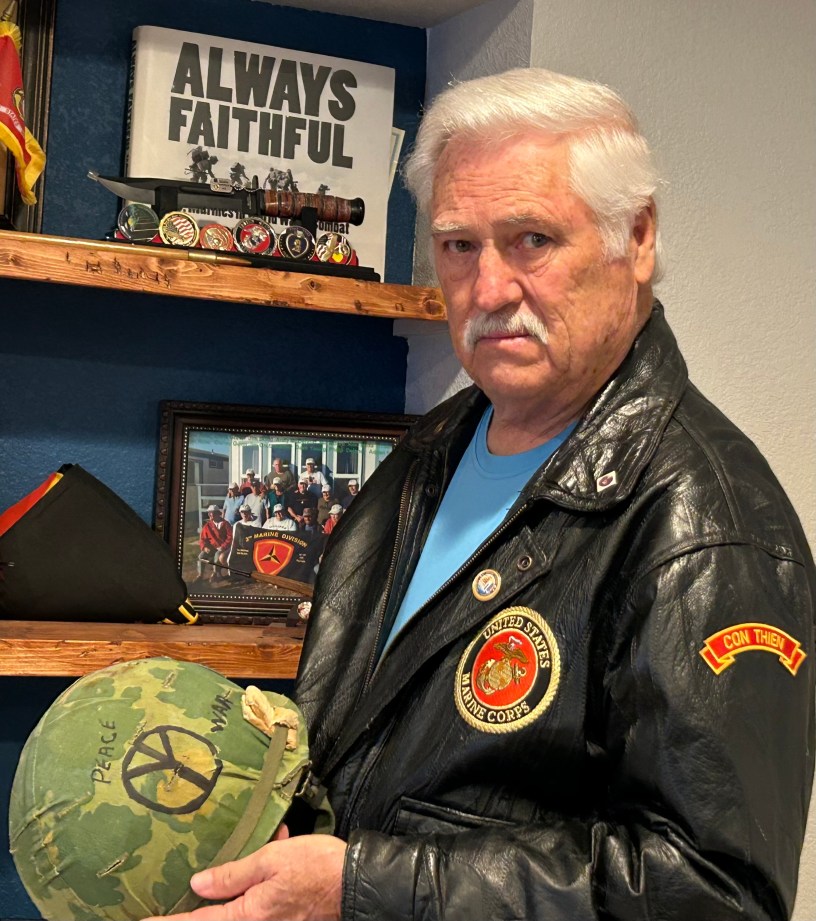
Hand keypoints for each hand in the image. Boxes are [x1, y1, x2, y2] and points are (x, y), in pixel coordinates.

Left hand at [142, 826, 345, 920]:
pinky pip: (260, 900)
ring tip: (255, 848)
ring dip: (236, 880)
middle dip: (201, 902)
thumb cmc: (316, 868)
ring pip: (240, 905)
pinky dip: (260, 877)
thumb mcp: (272, 860)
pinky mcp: (286, 916)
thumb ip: (233, 874)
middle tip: (176, 895)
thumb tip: (197, 884)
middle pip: (217, 917)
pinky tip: (278, 844)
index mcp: (248, 915)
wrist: (356, 882)